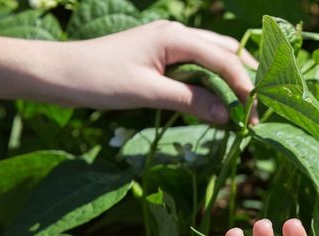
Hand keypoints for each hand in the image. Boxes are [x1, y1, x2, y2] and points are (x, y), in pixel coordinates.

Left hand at [53, 21, 258, 122]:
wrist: (59, 73)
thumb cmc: (99, 79)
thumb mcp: (148, 92)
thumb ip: (191, 101)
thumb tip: (228, 117)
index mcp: (176, 36)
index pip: (224, 60)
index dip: (245, 87)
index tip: (255, 115)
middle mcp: (177, 34)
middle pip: (226, 53)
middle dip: (246, 80)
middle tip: (259, 110)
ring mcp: (170, 45)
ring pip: (214, 60)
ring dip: (231, 82)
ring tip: (246, 109)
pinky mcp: (162, 58)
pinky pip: (198, 69)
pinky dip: (212, 86)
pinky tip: (219, 104)